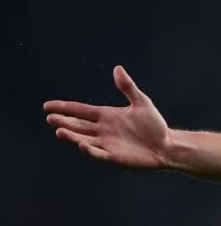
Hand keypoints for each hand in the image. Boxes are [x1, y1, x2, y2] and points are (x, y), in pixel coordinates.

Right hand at [44, 66, 171, 169]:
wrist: (167, 145)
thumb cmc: (154, 125)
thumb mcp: (142, 102)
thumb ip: (128, 87)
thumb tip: (117, 68)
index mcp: (107, 116)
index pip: (81, 110)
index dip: (65, 108)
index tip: (48, 105)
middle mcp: (103, 130)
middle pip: (78, 125)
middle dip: (64, 122)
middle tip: (50, 118)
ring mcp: (107, 144)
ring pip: (84, 139)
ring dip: (72, 136)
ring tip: (59, 131)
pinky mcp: (115, 157)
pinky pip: (99, 154)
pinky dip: (90, 150)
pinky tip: (82, 145)